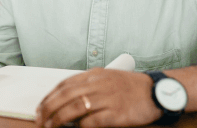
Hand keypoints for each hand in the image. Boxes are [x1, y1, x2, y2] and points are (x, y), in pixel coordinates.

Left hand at [35, 68, 161, 127]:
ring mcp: (108, 98)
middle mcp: (99, 84)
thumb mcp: (106, 79)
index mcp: (94, 74)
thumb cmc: (130, 87)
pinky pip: (93, 121)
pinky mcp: (117, 113)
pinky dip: (81, 126)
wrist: (156, 92)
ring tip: (51, 126)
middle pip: (65, 95)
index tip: (40, 107)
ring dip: (59, 119)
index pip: (64, 84)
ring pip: (75, 107)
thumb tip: (65, 100)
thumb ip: (87, 86)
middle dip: (48, 108)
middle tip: (40, 119)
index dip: (49, 96)